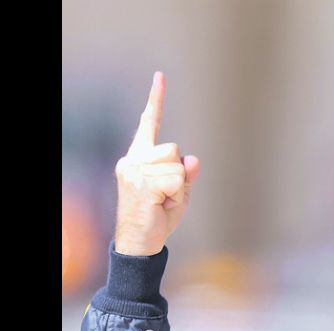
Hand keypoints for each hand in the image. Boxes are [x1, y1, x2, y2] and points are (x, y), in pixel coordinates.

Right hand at [114, 72, 200, 255]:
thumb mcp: (179, 192)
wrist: (139, 242)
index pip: (148, 123)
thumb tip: (193, 159)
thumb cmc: (158, 216)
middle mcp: (133, 159)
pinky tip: (161, 204)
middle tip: (165, 196)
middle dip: (178, 173)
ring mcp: (134, 170)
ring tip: (162, 200)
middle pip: (174, 149)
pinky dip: (177, 194)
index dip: (156, 99)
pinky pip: (177, 179)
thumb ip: (186, 174)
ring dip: (177, 185)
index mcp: (140, 157)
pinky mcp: (140, 182)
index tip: (160, 76)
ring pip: (176, 164)